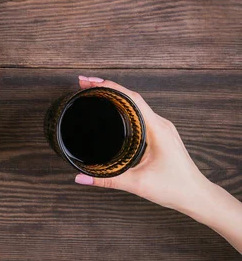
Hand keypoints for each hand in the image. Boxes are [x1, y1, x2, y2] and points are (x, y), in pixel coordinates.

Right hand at [74, 76, 208, 211]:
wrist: (197, 196)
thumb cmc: (175, 188)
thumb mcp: (137, 184)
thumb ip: (107, 179)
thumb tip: (82, 177)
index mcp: (157, 129)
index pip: (131, 98)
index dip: (108, 87)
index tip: (89, 82)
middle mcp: (161, 124)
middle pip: (131, 96)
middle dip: (107, 88)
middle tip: (85, 85)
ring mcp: (162, 128)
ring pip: (136, 104)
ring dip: (116, 96)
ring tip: (96, 93)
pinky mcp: (161, 134)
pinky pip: (140, 113)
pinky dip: (124, 107)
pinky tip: (114, 110)